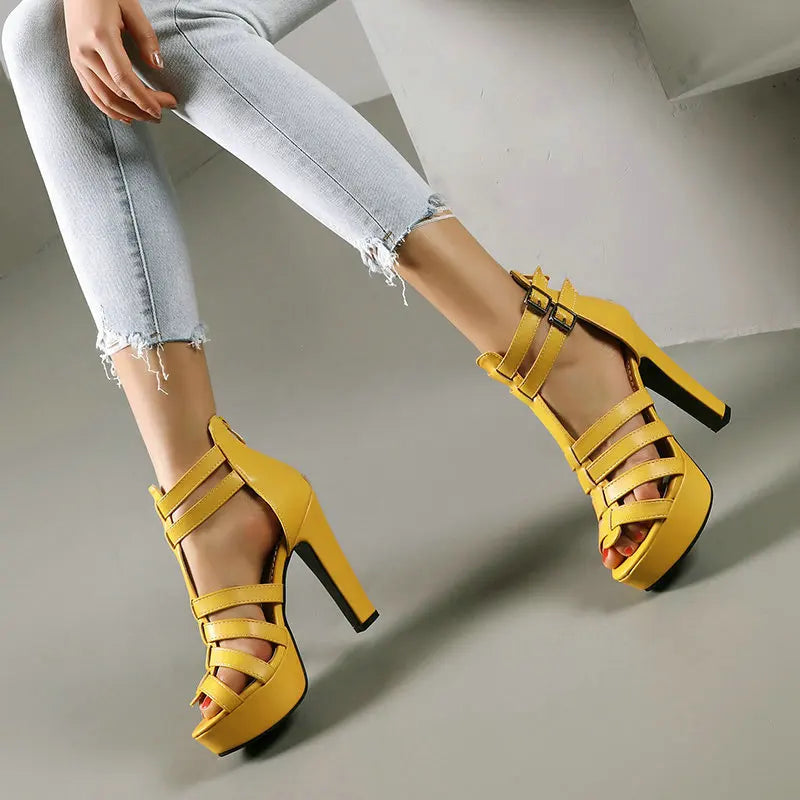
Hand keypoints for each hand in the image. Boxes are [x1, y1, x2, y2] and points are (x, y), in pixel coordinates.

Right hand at [64, 0, 177, 122]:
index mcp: (100, 37)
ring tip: (149, 117)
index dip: (145, 98)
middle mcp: (84, 52)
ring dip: (129, 113)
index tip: (164, 106)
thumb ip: (145, 37)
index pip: (124, 80)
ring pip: (104, 99)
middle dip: (143, 107)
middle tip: (164, 111)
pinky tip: (127, 116)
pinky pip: (92, 94)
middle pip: (117, 93)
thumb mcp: (130, 7)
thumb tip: (158, 65)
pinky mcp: (75, 63)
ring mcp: (77, 60)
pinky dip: (110, 109)